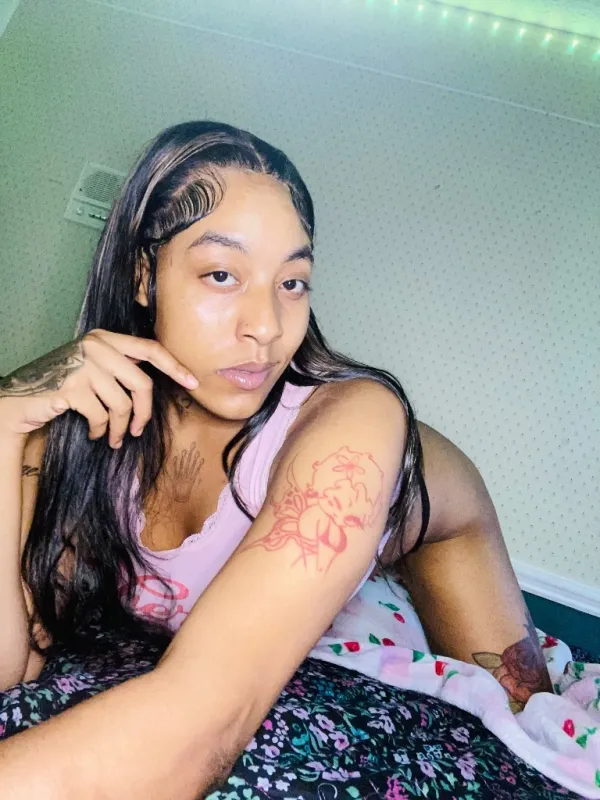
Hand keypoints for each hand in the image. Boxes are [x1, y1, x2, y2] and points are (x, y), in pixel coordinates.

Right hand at [0, 330, 198, 446]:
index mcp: (105, 338)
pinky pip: (102, 416)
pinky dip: (102, 431)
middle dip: (144, 414)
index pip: (149, 349)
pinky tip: (95, 434)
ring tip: (113, 438)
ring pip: (123, 404)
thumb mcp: (93, 368)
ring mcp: (83, 365)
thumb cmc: (63, 386)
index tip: (192, 382)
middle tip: (136, 432)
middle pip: (142, 384)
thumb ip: (120, 368)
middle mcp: (95, 346)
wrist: (21, 399)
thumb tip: (155, 388)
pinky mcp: (72, 387)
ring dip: (120, 428)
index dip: (174, 366)